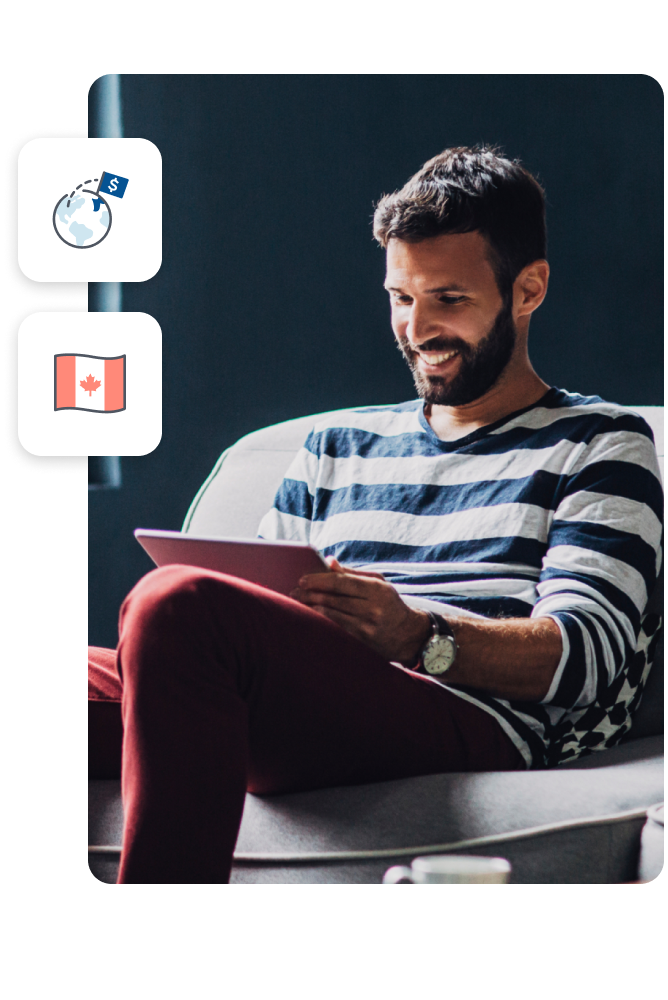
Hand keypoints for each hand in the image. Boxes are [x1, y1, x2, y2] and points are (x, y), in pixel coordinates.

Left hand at [290, 557, 431, 663]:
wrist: (409, 635)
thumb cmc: (389, 603)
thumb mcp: (378, 583)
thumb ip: (352, 572)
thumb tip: (328, 561)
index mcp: (377, 589)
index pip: (342, 582)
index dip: (319, 580)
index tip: (303, 579)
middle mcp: (373, 608)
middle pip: (334, 599)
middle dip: (310, 594)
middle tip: (294, 592)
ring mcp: (368, 627)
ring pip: (332, 616)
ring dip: (311, 609)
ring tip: (298, 603)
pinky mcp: (363, 642)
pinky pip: (337, 630)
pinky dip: (321, 622)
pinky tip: (310, 618)